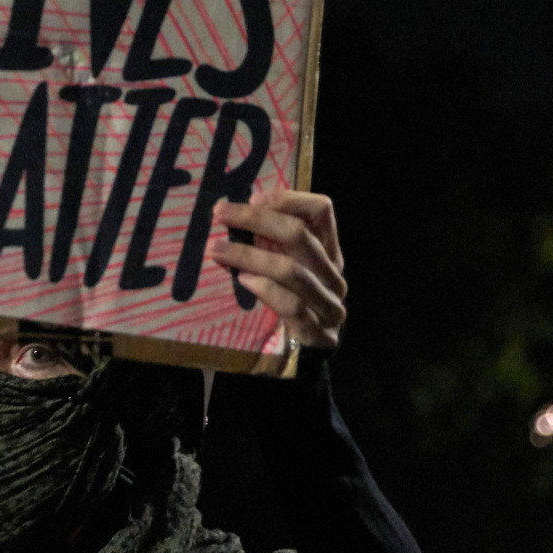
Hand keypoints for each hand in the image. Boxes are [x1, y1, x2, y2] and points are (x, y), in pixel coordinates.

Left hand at [213, 191, 345, 350]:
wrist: (303, 354)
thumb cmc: (288, 302)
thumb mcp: (284, 267)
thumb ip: (270, 243)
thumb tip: (232, 212)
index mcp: (329, 252)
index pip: (321, 211)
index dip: (288, 199)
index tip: (253, 198)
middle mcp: (333, 275)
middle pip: (300, 236)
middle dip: (257, 220)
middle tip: (220, 214)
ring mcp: (329, 305)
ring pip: (293, 271)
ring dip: (251, 256)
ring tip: (219, 251)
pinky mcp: (318, 334)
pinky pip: (292, 307)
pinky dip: (266, 291)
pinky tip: (243, 282)